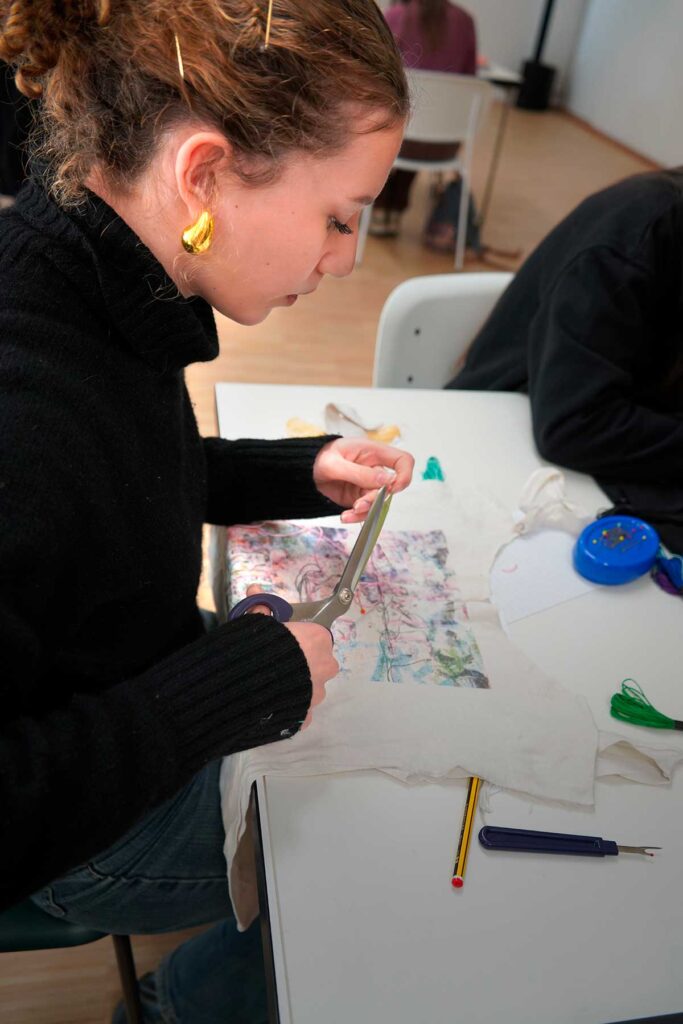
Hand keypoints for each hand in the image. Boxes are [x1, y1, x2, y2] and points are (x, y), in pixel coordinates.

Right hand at [244, 585, 338, 729]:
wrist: (241, 690)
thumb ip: (260, 608)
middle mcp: (325, 665)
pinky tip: (271, 703)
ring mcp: (317, 694)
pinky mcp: (306, 717)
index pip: (316, 634)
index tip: (282, 640)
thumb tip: (254, 589)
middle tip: (274, 662)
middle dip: (301, 661)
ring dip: (296, 685)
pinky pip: (301, 710)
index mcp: (317, 638)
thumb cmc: (253, 649)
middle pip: (318, 661)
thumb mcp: (255, 623)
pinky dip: (290, 707)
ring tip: (269, 684)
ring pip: (311, 686)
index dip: (299, 637)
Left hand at [313, 437, 413, 523]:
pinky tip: (345, 517)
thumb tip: (386, 481)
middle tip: (357, 505)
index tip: (393, 487)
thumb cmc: (319, 458)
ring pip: (378, 503)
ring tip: (347, 514)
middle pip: (389, 488)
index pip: (403, 461)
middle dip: (375, 499)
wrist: (304, 471)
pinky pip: (366, 511)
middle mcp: (374, 469)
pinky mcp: (359, 497)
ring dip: (365, 511)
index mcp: (373, 452)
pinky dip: (357, 516)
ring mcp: (367, 484)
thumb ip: (360, 473)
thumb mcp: (335, 464)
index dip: (404, 475)